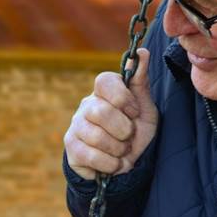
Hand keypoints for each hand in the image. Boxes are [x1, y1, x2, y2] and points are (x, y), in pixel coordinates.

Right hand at [64, 47, 157, 179]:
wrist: (126, 164)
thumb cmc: (135, 132)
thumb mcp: (145, 108)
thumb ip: (141, 82)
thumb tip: (142, 52)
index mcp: (104, 92)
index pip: (104, 81)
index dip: (122, 98)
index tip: (135, 112)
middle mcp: (86, 105)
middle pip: (101, 112)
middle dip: (123, 130)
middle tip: (129, 137)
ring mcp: (76, 126)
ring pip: (96, 136)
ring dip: (118, 149)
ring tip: (122, 151)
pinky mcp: (71, 147)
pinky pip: (91, 155)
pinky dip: (110, 164)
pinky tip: (114, 163)